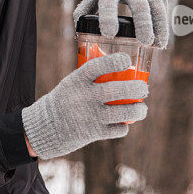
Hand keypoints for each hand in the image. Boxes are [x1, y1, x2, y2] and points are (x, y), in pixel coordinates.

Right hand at [21, 52, 147, 159]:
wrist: (48, 126)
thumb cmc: (67, 99)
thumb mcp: (72, 82)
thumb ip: (93, 77)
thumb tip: (125, 69)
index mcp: (77, 80)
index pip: (97, 67)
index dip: (115, 62)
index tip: (127, 60)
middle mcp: (84, 97)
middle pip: (117, 90)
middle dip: (137, 88)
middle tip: (144, 88)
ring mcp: (90, 116)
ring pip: (124, 112)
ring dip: (139, 110)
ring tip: (142, 108)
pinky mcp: (94, 133)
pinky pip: (118, 130)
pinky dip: (124, 127)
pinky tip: (123, 123)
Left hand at [73, 0, 168, 47]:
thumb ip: (87, 7)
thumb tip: (77, 30)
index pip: (108, 1)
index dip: (108, 16)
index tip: (109, 34)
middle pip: (138, 5)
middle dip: (141, 23)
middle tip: (143, 41)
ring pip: (154, 8)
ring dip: (156, 27)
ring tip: (153, 45)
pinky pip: (163, 10)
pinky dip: (163, 28)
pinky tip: (160, 43)